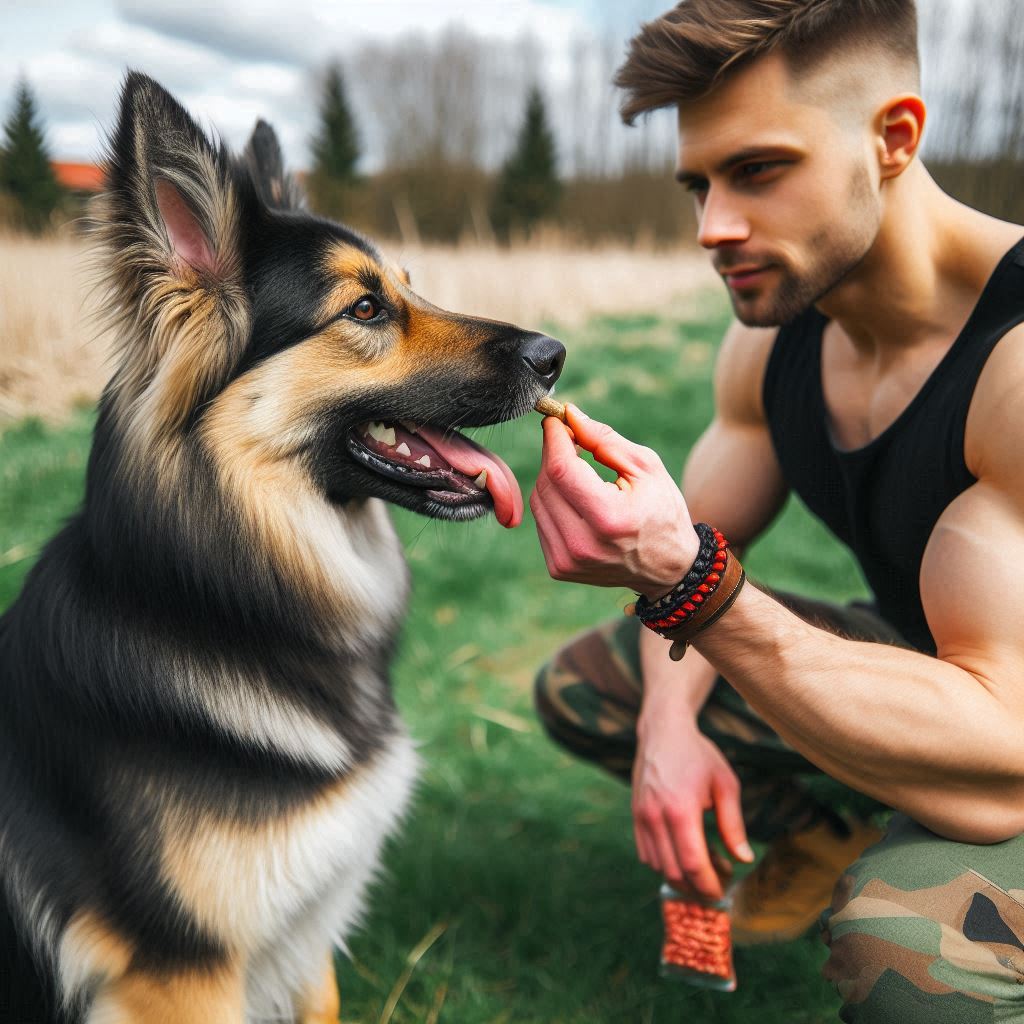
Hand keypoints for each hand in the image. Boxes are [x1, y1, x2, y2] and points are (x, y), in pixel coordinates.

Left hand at [531, 406, 699, 598]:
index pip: (561, 469)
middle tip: (571, 440)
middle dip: (554, 454)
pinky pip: (541, 521)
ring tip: (579, 471)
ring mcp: (567, 560)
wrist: (668, 568)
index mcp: (608, 518)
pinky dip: (553, 502)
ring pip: (538, 501)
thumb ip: (604, 439)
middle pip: (546, 483)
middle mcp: (582, 544)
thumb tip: (569, 415)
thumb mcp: (646, 468)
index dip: (554, 439)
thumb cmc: (662, 511)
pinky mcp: (559, 568)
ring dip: (552, 478)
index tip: (556, 419)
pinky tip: (576, 499)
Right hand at [632, 718, 752, 899]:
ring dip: (681, 875)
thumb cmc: (698, 755)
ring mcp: (641, 816)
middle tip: (718, 881)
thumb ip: (733, 825)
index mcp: (681, 809)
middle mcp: (656, 816)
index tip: (722, 893)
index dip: (709, 885)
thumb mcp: (725, 784)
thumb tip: (744, 859)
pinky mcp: (635, 816)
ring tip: (705, 861)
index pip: (693, 864)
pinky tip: (684, 851)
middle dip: (697, 887)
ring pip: (658, 866)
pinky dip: (665, 863)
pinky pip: (646, 854)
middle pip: (674, 872)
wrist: (663, 732)